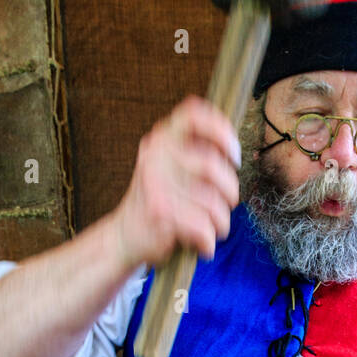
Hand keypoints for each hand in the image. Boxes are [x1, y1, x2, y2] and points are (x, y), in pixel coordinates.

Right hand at [112, 95, 241, 271]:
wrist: (124, 237)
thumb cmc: (160, 202)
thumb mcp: (171, 168)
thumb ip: (195, 154)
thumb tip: (232, 152)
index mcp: (162, 138)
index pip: (194, 113)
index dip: (221, 129)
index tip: (233, 154)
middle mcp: (156, 155)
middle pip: (213, 165)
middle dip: (230, 190)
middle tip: (227, 202)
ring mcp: (156, 183)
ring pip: (213, 203)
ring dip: (221, 222)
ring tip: (212, 228)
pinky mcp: (160, 212)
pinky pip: (204, 228)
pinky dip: (209, 241)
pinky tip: (201, 243)